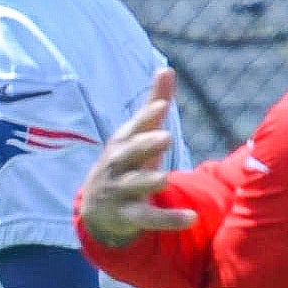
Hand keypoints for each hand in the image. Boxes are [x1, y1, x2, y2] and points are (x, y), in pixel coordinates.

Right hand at [78, 69, 191, 247]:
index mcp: (121, 144)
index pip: (132, 128)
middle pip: (129, 154)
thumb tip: (166, 68)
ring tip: (165, 178)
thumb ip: (153, 105)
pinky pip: (149, 217)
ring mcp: (120, 191)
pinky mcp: (129, 215)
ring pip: (134, 186)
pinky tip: (191, 218)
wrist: (96, 209)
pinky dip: (168, 219)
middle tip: (164, 137)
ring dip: (147, 182)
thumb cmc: (125, 163)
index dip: (146, 118)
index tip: (161, 106)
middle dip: (144, 146)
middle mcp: (116, 166)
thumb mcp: (136, 135)